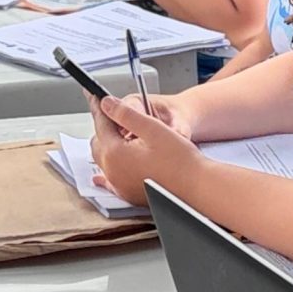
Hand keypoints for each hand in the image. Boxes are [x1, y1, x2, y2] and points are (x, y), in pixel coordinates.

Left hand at [87, 93, 204, 206]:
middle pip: (98, 143)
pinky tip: (104, 171)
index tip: (95, 97)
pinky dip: (108, 169)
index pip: (101, 124)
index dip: (100, 108)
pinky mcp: (128, 194)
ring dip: (107, 146)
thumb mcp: (153, 128)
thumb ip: (126, 114)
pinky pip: (110, 180)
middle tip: (111, 114)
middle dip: (103, 127)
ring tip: (118, 134)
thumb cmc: (180, 160)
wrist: (197, 187)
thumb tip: (106, 104)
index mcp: (115, 153)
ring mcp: (119, 185)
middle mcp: (112, 172)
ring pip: (103, 160)